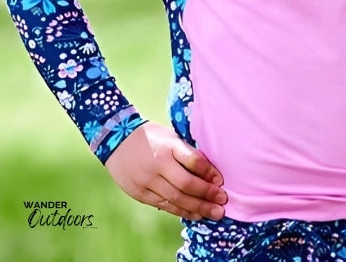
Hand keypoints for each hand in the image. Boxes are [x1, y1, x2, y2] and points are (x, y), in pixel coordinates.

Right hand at [104, 121, 226, 220]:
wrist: (116, 140)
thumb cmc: (151, 137)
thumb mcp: (170, 137)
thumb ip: (186, 152)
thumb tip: (210, 171)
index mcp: (168, 146)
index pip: (193, 161)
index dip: (209, 172)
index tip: (221, 180)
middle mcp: (157, 164)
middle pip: (186, 184)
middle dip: (207, 194)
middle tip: (223, 200)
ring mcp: (147, 181)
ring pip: (176, 199)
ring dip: (198, 207)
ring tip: (214, 212)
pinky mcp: (139, 193)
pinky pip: (164, 205)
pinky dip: (181, 211)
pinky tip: (195, 214)